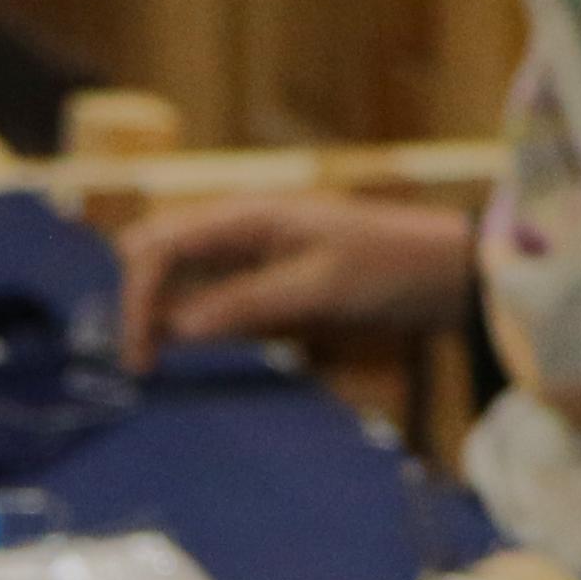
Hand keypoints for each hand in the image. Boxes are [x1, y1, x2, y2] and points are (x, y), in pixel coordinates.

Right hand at [113, 191, 478, 355]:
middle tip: (142, 362)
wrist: (445, 270)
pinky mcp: (263, 277)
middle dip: (136, 300)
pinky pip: (207, 293)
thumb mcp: (320, 287)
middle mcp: (236, 227)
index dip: (136, 298)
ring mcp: (247, 251)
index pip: (159, 247)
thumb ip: (246, 302)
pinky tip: (185, 348)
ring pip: (175, 274)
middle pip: (154, 252)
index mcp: (245, 215)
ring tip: (151, 364)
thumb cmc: (390, 267)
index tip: (138, 356)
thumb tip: (174, 327)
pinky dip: (187, 319)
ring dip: (157, 311)